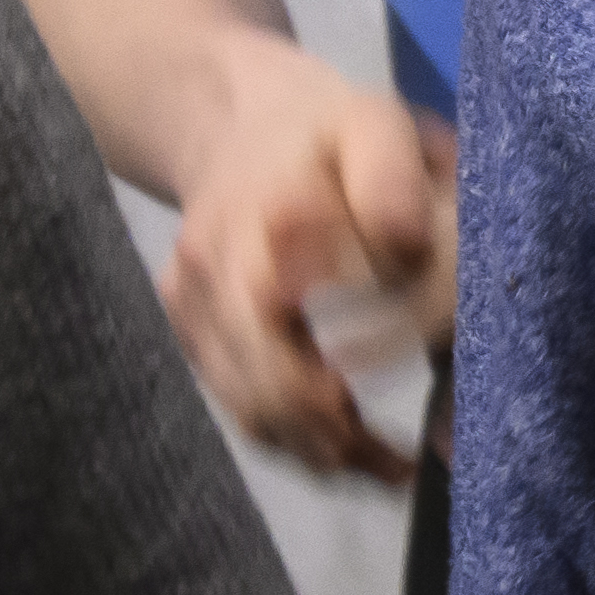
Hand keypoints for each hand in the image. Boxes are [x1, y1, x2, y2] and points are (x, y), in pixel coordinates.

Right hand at [167, 67, 455, 482]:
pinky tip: (350, 450)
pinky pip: (238, 399)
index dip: (316, 376)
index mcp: (266, 213)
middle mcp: (215, 266)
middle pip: (259, 377)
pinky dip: (293, 435)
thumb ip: (394, 185)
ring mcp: (192, 303)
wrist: (241, 125)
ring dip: (316, 449)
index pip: (277, 312)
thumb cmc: (335, 134)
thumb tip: (405, 248)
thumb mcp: (380, 128)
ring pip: (246, 403)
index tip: (368, 409)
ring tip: (391, 468)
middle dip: (328, 431)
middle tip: (400, 463)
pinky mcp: (189, 330)